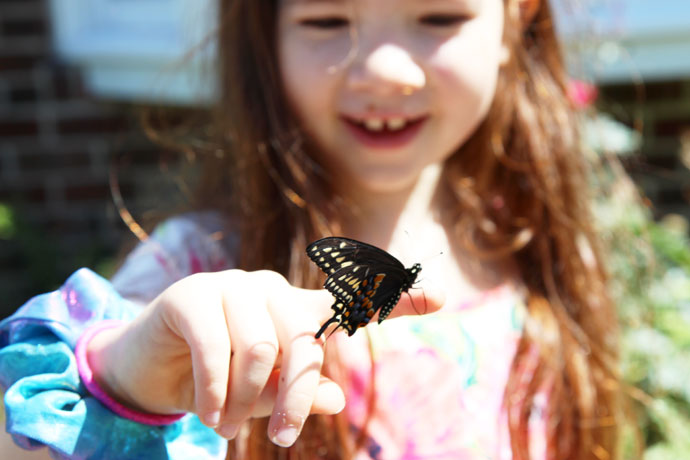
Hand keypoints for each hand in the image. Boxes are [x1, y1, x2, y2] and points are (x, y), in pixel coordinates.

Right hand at [87, 269, 442, 446]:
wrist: (151, 368)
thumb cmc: (221, 380)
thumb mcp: (266, 395)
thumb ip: (301, 392)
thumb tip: (337, 401)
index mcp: (296, 308)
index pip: (351, 299)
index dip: (396, 296)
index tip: (441, 294)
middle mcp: (271, 287)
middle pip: (304, 341)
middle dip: (297, 397)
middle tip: (285, 439)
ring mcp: (232, 285)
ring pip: (261, 348)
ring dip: (246, 401)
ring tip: (227, 427)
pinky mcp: (193, 294)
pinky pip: (217, 346)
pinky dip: (216, 391)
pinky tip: (209, 415)